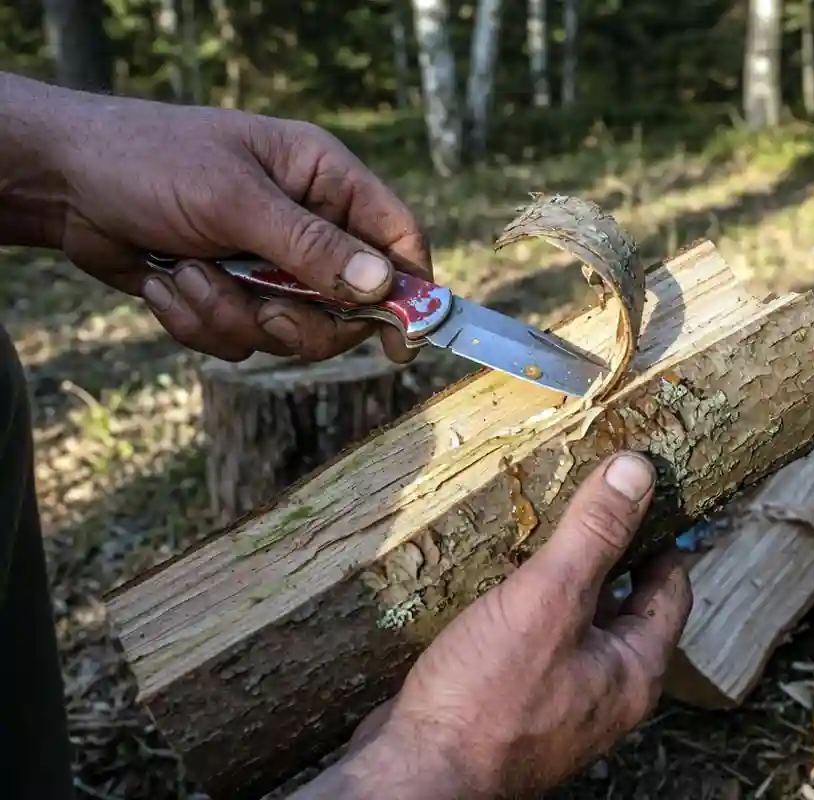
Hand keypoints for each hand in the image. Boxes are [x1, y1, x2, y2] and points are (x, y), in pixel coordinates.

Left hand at [51, 89, 431, 363]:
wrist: (61, 186)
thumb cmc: (150, 162)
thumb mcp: (235, 200)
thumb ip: (311, 247)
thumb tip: (382, 286)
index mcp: (325, 181)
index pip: (397, 237)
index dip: (411, 291)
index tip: (403, 344)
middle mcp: (308, 225)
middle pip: (350, 306)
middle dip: (299, 320)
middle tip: (262, 312)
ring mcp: (269, 265)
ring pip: (291, 332)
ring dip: (233, 317)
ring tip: (190, 277)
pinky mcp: (232, 296)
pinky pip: (242, 340)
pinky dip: (201, 323)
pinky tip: (167, 284)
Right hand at [299, 451, 692, 798]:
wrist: (418, 775)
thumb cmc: (488, 698)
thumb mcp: (550, 599)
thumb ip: (595, 535)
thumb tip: (636, 471)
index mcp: (633, 669)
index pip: (669, 588)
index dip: (661, 535)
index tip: (644, 489)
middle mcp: (604, 688)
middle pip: (622, 604)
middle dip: (607, 550)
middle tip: (588, 493)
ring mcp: (556, 698)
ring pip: (571, 621)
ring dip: (560, 577)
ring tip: (539, 522)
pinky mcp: (508, 700)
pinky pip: (530, 640)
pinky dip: (523, 605)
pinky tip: (495, 577)